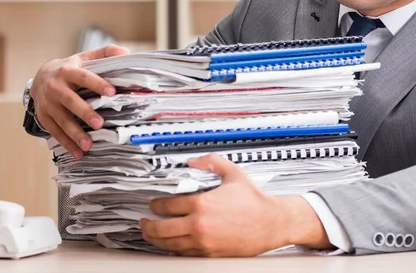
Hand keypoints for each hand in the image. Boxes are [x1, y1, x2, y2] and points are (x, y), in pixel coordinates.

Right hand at [30, 44, 128, 158]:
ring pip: (61, 120)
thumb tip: (126, 52)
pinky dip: (66, 144)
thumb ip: (105, 53)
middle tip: (99, 124)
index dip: (97, 84)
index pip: (84, 77)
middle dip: (85, 113)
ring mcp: (47, 103)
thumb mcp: (84, 57)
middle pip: (70, 101)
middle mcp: (55, 87)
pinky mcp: (43, 117)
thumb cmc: (69, 68)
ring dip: (74, 134)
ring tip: (88, 145)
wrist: (39, 76)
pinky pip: (55, 132)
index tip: (112, 92)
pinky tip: (77, 153)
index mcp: (68, 71)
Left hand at [140, 154, 331, 256]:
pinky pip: (184, 253)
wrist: (271, 223)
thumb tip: (195, 161)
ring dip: (156, 240)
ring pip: (170, 244)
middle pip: (162, 229)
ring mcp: (204, 242)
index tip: (153, 203)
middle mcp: (200, 225)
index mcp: (203, 204)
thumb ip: (211, 162)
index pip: (168, 205)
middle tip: (143, 222)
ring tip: (151, 235)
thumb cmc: (255, 202)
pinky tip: (171, 244)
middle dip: (148, 225)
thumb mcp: (233, 173)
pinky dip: (173, 249)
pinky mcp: (209, 254)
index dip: (156, 204)